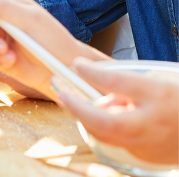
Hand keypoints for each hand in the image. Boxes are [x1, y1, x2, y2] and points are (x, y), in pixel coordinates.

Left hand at [57, 57, 178, 165]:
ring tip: (85, 103)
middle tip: (62, 93)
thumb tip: (98, 85)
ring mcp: (150, 145)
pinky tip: (108, 117)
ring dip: (89, 118)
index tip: (76, 65)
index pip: (117, 82)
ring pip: (105, 135)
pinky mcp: (147, 157)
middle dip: (77, 107)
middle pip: (104, 121)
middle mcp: (153, 123)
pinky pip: (117, 142)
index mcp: (159, 95)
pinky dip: (106, 129)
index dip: (92, 72)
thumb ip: (128, 82)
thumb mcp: (160, 79)